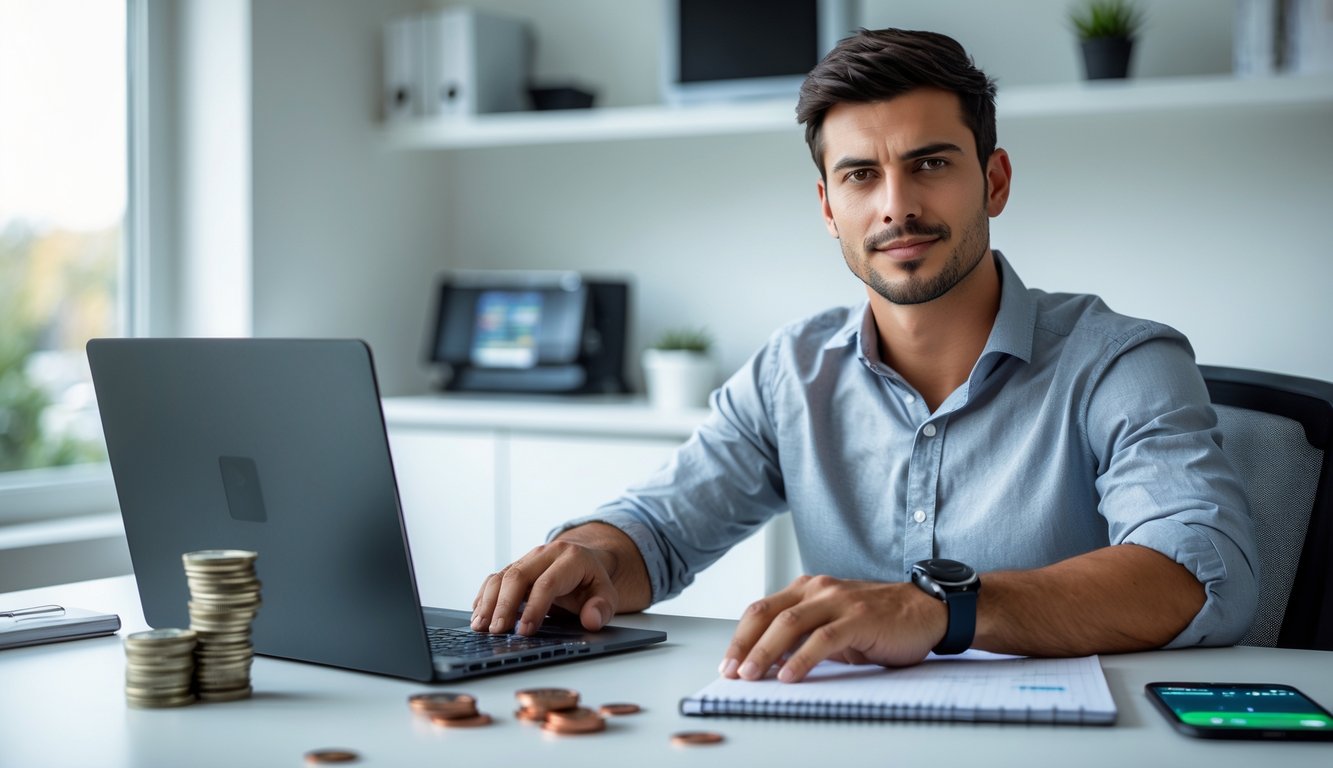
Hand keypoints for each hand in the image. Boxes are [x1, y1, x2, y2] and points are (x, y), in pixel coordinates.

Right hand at [471, 539, 619, 635]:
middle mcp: (545, 554)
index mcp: (570, 558)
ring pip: (502, 576)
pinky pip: (495, 578)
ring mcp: (528, 559)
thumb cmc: (592, 581)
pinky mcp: (515, 567)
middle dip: (504, 606)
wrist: (585, 559)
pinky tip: (478, 614)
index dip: (535, 608)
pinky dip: (484, 597)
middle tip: (497, 632)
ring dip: (488, 602)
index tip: (525, 631)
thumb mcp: (607, 594)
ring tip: (481, 627)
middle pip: (518, 576)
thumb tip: (591, 620)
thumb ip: (602, 608)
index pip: (547, 583)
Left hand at [719, 575, 947, 682]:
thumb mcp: (833, 624)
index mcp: (807, 588)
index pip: (762, 610)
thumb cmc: (878, 621)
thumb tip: (770, 662)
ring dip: (765, 652)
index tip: (727, 662)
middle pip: (768, 614)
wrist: (925, 610)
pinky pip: (822, 639)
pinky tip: (789, 676)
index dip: (741, 636)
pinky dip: (802, 659)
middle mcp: (818, 589)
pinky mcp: (858, 618)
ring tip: (751, 675)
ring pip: (790, 624)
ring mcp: (838, 601)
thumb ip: (803, 636)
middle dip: (744, 644)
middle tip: (731, 671)